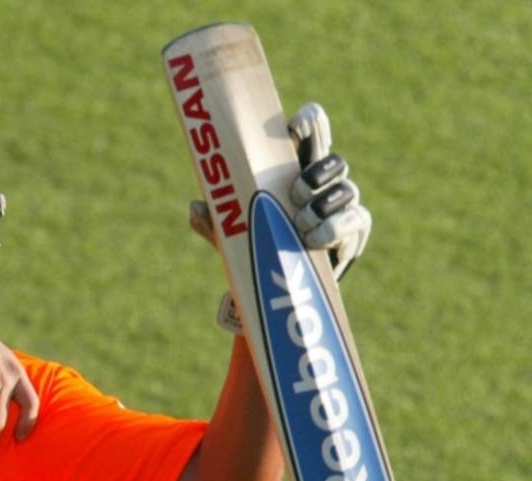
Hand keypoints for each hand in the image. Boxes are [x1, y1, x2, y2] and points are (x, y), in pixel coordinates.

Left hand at [188, 103, 370, 279]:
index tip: (297, 125)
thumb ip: (215, 220)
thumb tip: (196, 207)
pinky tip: (314, 240)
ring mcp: (341, 204)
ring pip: (346, 189)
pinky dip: (335, 229)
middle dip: (317, 173)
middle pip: (334, 160)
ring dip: (322, 206)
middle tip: (295, 191)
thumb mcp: (232, 234)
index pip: (309, 135)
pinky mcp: (354, 229)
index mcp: (292, 170)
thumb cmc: (257, 245)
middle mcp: (322, 182)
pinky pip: (356, 220)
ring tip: (301, 225)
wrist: (282, 284)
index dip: (310, 124)